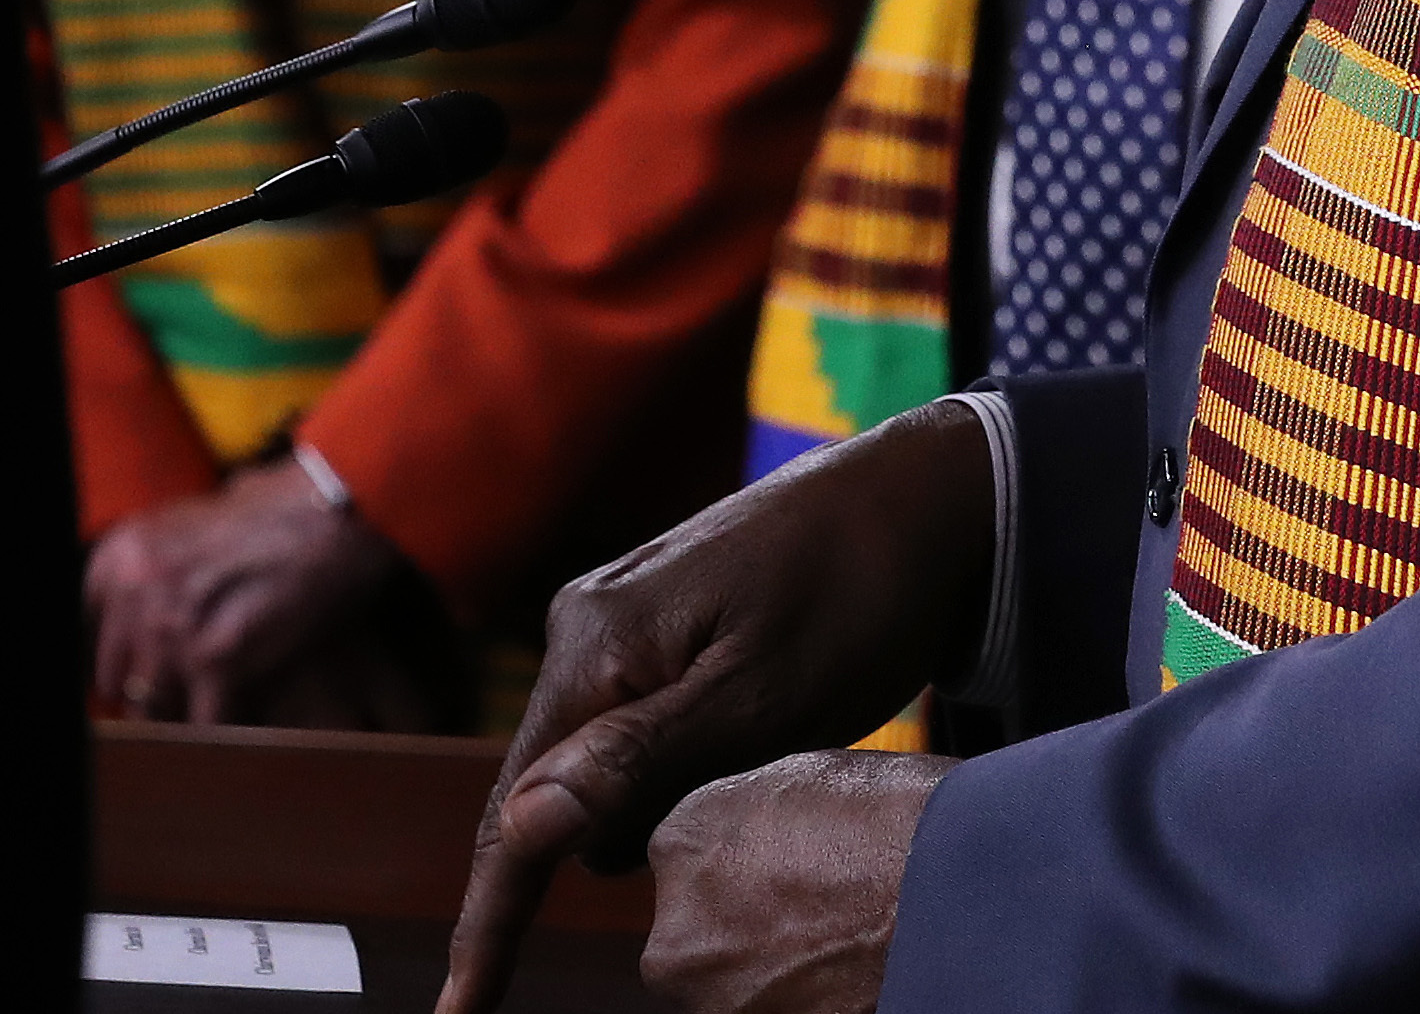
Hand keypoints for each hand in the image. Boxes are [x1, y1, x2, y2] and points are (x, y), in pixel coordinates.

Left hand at [87, 455, 401, 723]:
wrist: (335, 512)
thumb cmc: (276, 512)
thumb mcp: (190, 522)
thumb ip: (153, 566)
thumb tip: (137, 607)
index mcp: (120, 553)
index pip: (83, 635)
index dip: (116, 659)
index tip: (136, 673)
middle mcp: (135, 589)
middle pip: (117, 679)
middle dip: (152, 688)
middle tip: (187, 690)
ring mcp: (173, 627)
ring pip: (154, 707)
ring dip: (185, 711)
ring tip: (217, 704)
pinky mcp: (217, 658)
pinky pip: (203, 722)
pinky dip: (224, 727)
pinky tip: (242, 718)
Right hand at [438, 402, 993, 1013]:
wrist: (931, 499)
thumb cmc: (861, 591)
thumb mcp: (765, 695)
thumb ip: (640, 762)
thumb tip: (522, 829)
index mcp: (595, 642)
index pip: (518, 812)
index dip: (488, 920)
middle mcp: (589, 626)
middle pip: (565, 796)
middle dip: (631, 835)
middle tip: (756, 785)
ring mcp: (627, 622)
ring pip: (614, 771)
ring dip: (675, 798)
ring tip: (780, 746)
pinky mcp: (669, 627)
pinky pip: (649, 733)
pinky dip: (696, 763)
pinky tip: (769, 736)